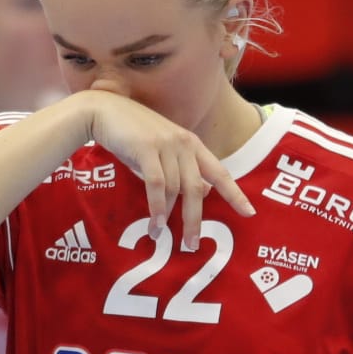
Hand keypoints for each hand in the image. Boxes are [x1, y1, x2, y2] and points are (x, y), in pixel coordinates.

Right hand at [80, 92, 254, 248]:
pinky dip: (157, 206)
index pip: (220, 172)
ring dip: (168, 216)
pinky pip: (157, 184)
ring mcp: (166, 145)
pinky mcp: (146, 149)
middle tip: (192, 244)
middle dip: (195, 219)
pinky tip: (154, 222)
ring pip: (176, 189)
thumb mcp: (163, 151)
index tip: (249, 213)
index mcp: (192, 144)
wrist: (103, 110)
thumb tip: (205, 192)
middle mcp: (184, 144)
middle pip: (197, 188)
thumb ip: (182, 169)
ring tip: (159, 235)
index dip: (235, 194)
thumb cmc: (133, 133)